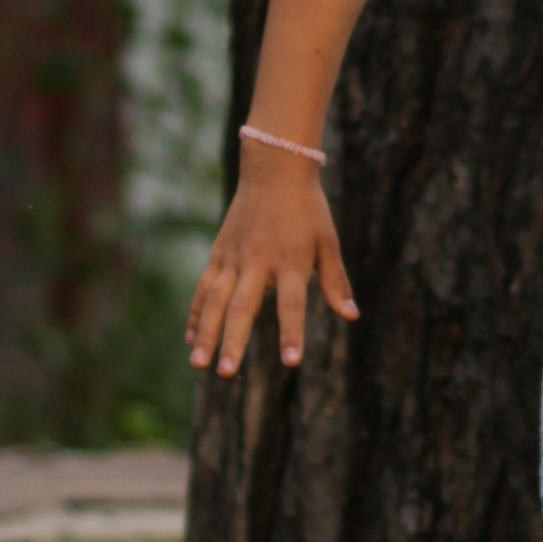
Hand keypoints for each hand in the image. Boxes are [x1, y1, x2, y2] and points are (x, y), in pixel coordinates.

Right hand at [186, 146, 357, 375]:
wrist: (275, 169)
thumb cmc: (307, 209)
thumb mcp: (327, 242)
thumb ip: (335, 282)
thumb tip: (351, 316)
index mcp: (291, 260)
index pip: (292, 303)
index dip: (292, 332)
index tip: (291, 361)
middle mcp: (259, 261)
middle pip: (244, 306)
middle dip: (234, 341)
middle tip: (226, 372)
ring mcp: (235, 257)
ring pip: (216, 300)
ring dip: (206, 333)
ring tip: (198, 364)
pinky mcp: (219, 253)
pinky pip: (204, 287)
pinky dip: (196, 313)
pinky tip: (190, 338)